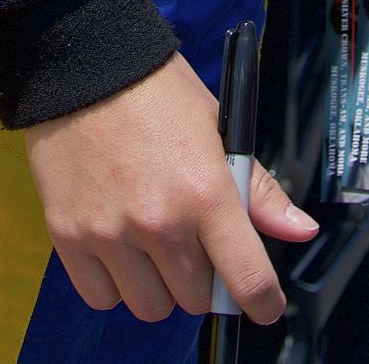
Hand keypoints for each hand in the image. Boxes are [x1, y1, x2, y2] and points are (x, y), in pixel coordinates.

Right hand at [26, 54, 313, 324]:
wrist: (84, 62)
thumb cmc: (155, 91)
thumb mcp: (218, 126)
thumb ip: (258, 189)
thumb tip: (300, 230)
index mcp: (206, 191)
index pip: (247, 281)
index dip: (263, 302)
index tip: (262, 303)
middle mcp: (160, 221)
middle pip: (197, 300)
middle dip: (202, 277)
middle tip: (190, 237)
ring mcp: (110, 233)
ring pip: (151, 306)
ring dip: (157, 285)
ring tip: (149, 241)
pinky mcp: (68, 236)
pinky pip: (101, 297)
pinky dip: (112, 282)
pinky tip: (116, 245)